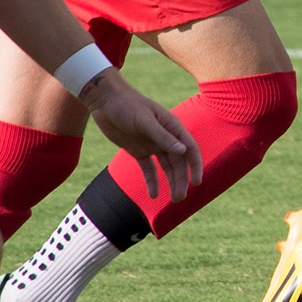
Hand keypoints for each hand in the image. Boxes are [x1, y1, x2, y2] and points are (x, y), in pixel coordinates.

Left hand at [77, 69, 203, 201]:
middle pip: (178, 162)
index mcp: (172, 127)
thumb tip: (183, 151)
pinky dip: (152, 181)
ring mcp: (152, 145)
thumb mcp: (144, 121)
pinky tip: (153, 194)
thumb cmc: (127, 105)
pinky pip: (148, 169)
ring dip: (170, 182)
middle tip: (180, 198)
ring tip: (173, 200)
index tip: (197, 182)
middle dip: (181, 180)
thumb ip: (163, 136)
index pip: (190, 149)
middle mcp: (166, 137)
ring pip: (166, 167)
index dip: (195, 166)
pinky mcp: (138, 150)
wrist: (104, 101)